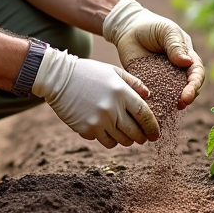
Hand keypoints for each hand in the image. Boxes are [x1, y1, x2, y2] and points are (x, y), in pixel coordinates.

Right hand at [32, 47, 159, 148]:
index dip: (152, 127)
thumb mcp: (112, 71)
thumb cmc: (88, 73)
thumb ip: (133, 83)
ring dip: (125, 140)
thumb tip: (148, 96)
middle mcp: (112, 108)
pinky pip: (104, 141)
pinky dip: (107, 139)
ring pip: (120, 140)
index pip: (144, 115)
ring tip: (124, 135)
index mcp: (121, 92)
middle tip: (142, 138)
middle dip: (141, 137)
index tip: (155, 134)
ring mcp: (99, 121)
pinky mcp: (86, 129)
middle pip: (134, 132)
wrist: (58, 78)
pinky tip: (105, 130)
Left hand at [102, 0, 204, 108]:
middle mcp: (178, 70)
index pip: (196, 73)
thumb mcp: (166, 31)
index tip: (188, 93)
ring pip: (172, 94)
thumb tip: (186, 62)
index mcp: (187, 57)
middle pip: (188, 87)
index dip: (195, 84)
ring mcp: (164, 78)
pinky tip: (152, 108)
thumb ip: (175, 45)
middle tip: (181, 103)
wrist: (127, 28)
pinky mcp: (148, 83)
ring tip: (168, 109)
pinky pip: (154, 95)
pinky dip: (155, 103)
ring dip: (172, 103)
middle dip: (188, 97)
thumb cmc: (151, 26)